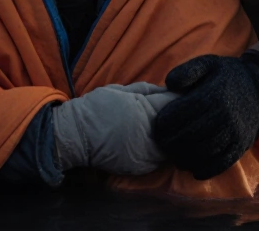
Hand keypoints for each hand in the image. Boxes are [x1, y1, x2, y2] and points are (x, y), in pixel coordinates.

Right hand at [53, 82, 178, 175]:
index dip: (180, 98)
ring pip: (172, 144)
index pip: (175, 103)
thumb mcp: (120, 89)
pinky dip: (161, 149)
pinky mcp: (142, 168)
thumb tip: (168, 90)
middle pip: (178, 126)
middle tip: (176, 112)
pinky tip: (155, 141)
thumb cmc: (96, 107)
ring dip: (171, 136)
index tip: (182, 96)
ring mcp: (147, 155)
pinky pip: (160, 158)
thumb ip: (146, 90)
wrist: (75, 136)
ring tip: (166, 128)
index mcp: (145, 111)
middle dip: (179, 118)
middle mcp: (150, 135)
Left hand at [152, 55, 258, 179]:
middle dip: (170, 143)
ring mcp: (234, 133)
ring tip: (173, 156)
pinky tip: (193, 169)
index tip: (157, 125)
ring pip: (204, 152)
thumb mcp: (209, 63)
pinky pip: (221, 164)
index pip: (181, 113)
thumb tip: (168, 84)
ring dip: (184, 159)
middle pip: (190, 136)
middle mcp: (224, 116)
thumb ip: (187, 71)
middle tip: (161, 144)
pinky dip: (205, 170)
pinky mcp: (241, 146)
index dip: (164, 123)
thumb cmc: (228, 77)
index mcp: (213, 95)